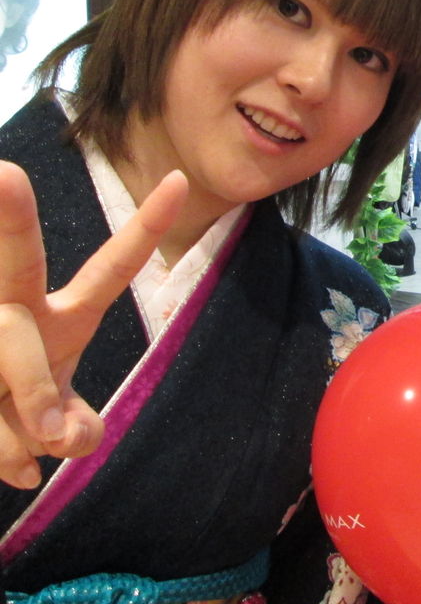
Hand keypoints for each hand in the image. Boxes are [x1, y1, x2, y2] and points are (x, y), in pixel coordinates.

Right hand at [0, 162, 186, 488]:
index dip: (146, 226)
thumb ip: (72, 427)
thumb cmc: (13, 412)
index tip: (181, 179)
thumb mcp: (54, 420)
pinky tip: (11, 468)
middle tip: (3, 174)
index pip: (111, 268)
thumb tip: (70, 437)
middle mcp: (11, 308)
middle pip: (18, 264)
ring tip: (26, 456)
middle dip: (9, 218)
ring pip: (15, 369)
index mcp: (62, 313)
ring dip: (25, 426)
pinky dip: (5, 456)